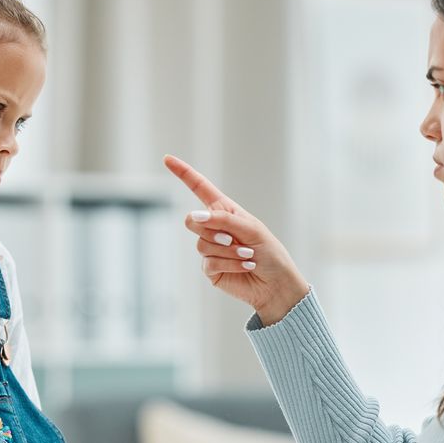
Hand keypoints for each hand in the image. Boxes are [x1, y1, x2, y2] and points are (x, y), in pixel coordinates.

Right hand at [163, 154, 310, 325]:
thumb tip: (193, 217)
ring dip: (227, 250)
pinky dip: (229, 263)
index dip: (183, 173)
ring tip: (247, 255)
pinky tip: (245, 266)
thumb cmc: (270, 253)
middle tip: (233, 239)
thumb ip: (222, 220)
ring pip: (201, 244)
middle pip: (192, 220)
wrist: (276, 284)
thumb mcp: (251, 229)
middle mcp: (214, 227)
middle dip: (211, 229)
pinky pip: (209, 262)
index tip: (167, 158)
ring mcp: (210, 248)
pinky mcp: (210, 269)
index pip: (199, 188)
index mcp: (224, 210)